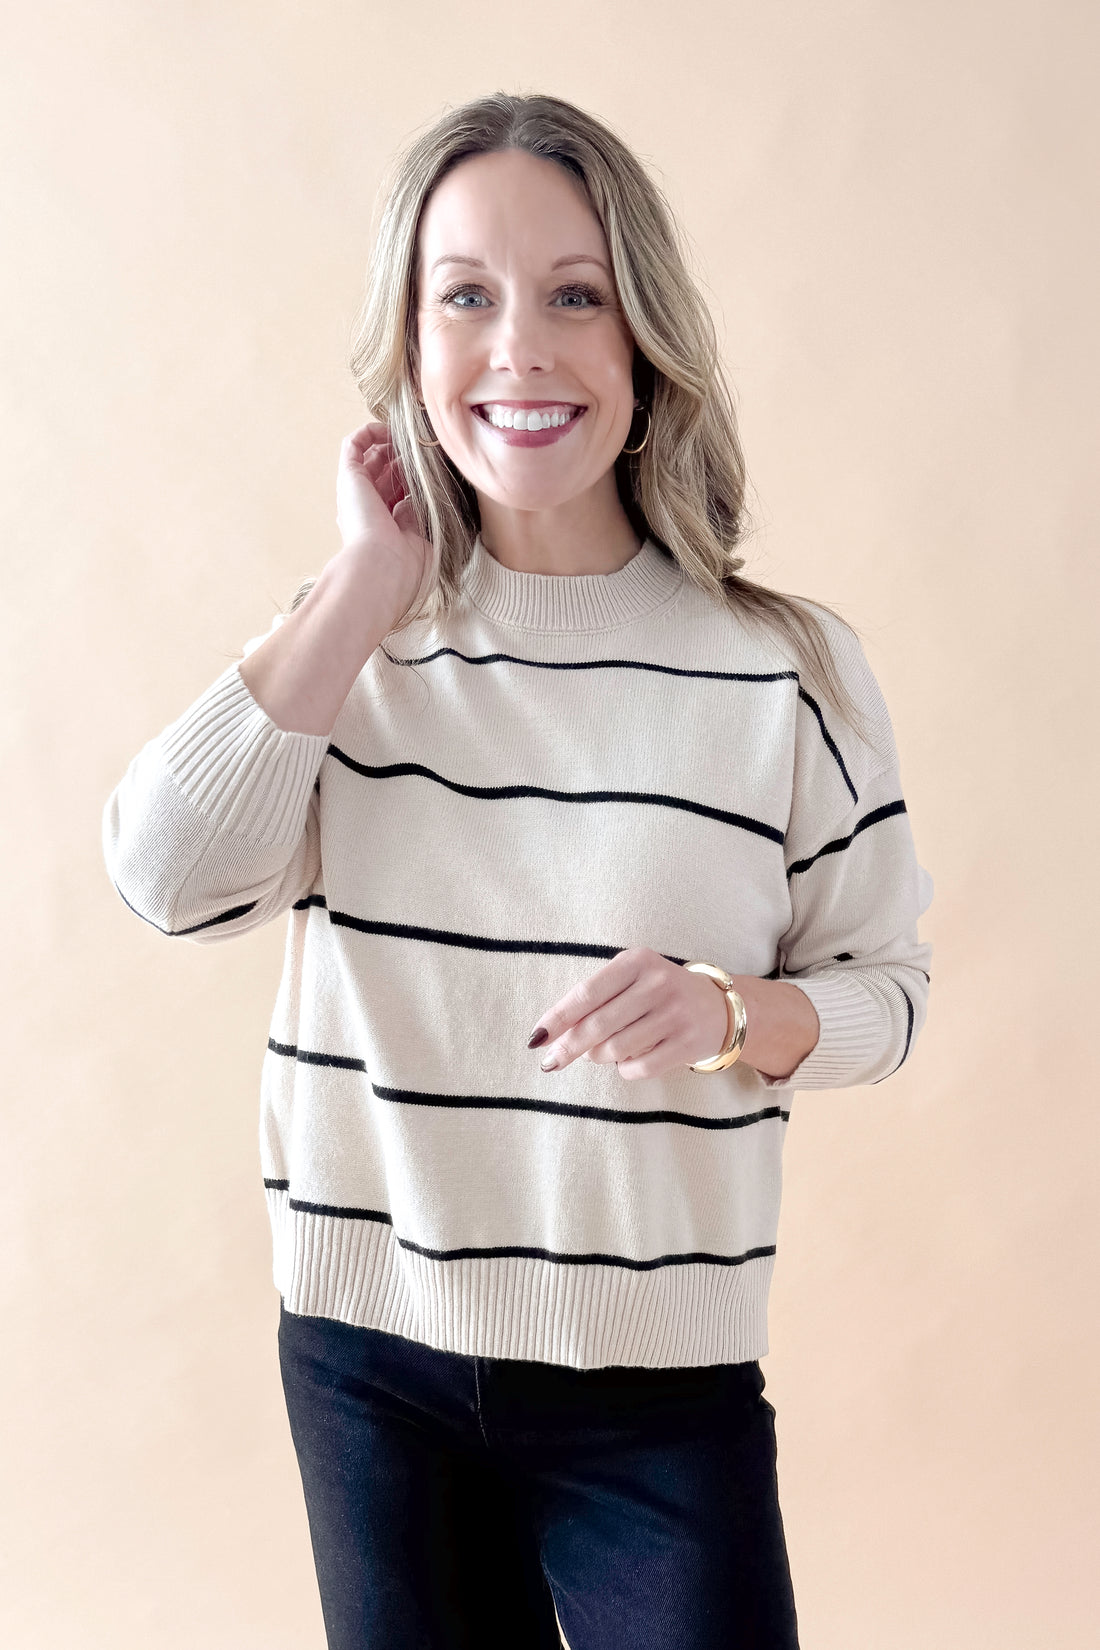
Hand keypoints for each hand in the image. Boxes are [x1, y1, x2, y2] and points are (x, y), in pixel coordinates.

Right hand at [335, 420, 433, 626]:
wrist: (381, 568)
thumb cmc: (405, 566)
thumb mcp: (422, 537)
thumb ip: (419, 514)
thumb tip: (419, 493)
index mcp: (384, 526)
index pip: (399, 492)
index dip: (415, 478)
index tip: (437, 471)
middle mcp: (368, 508)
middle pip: (386, 471)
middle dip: (406, 459)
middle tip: (427, 452)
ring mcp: (357, 491)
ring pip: (371, 455)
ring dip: (391, 442)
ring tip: (412, 437)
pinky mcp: (349, 477)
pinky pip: (354, 444)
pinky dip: (370, 431)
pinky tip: (391, 429)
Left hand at [526, 948, 730, 1081]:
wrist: (716, 1008)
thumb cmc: (657, 993)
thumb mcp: (630, 980)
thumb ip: (594, 1000)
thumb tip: (549, 1035)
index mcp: (636, 961)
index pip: (586, 993)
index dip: (557, 1018)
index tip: (535, 1039)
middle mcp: (657, 984)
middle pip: (597, 1026)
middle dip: (568, 1048)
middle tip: (550, 1062)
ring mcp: (675, 1014)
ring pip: (615, 1050)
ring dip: (599, 1057)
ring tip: (601, 1052)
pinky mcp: (686, 1043)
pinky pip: (639, 1068)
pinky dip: (624, 1070)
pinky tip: (627, 1061)